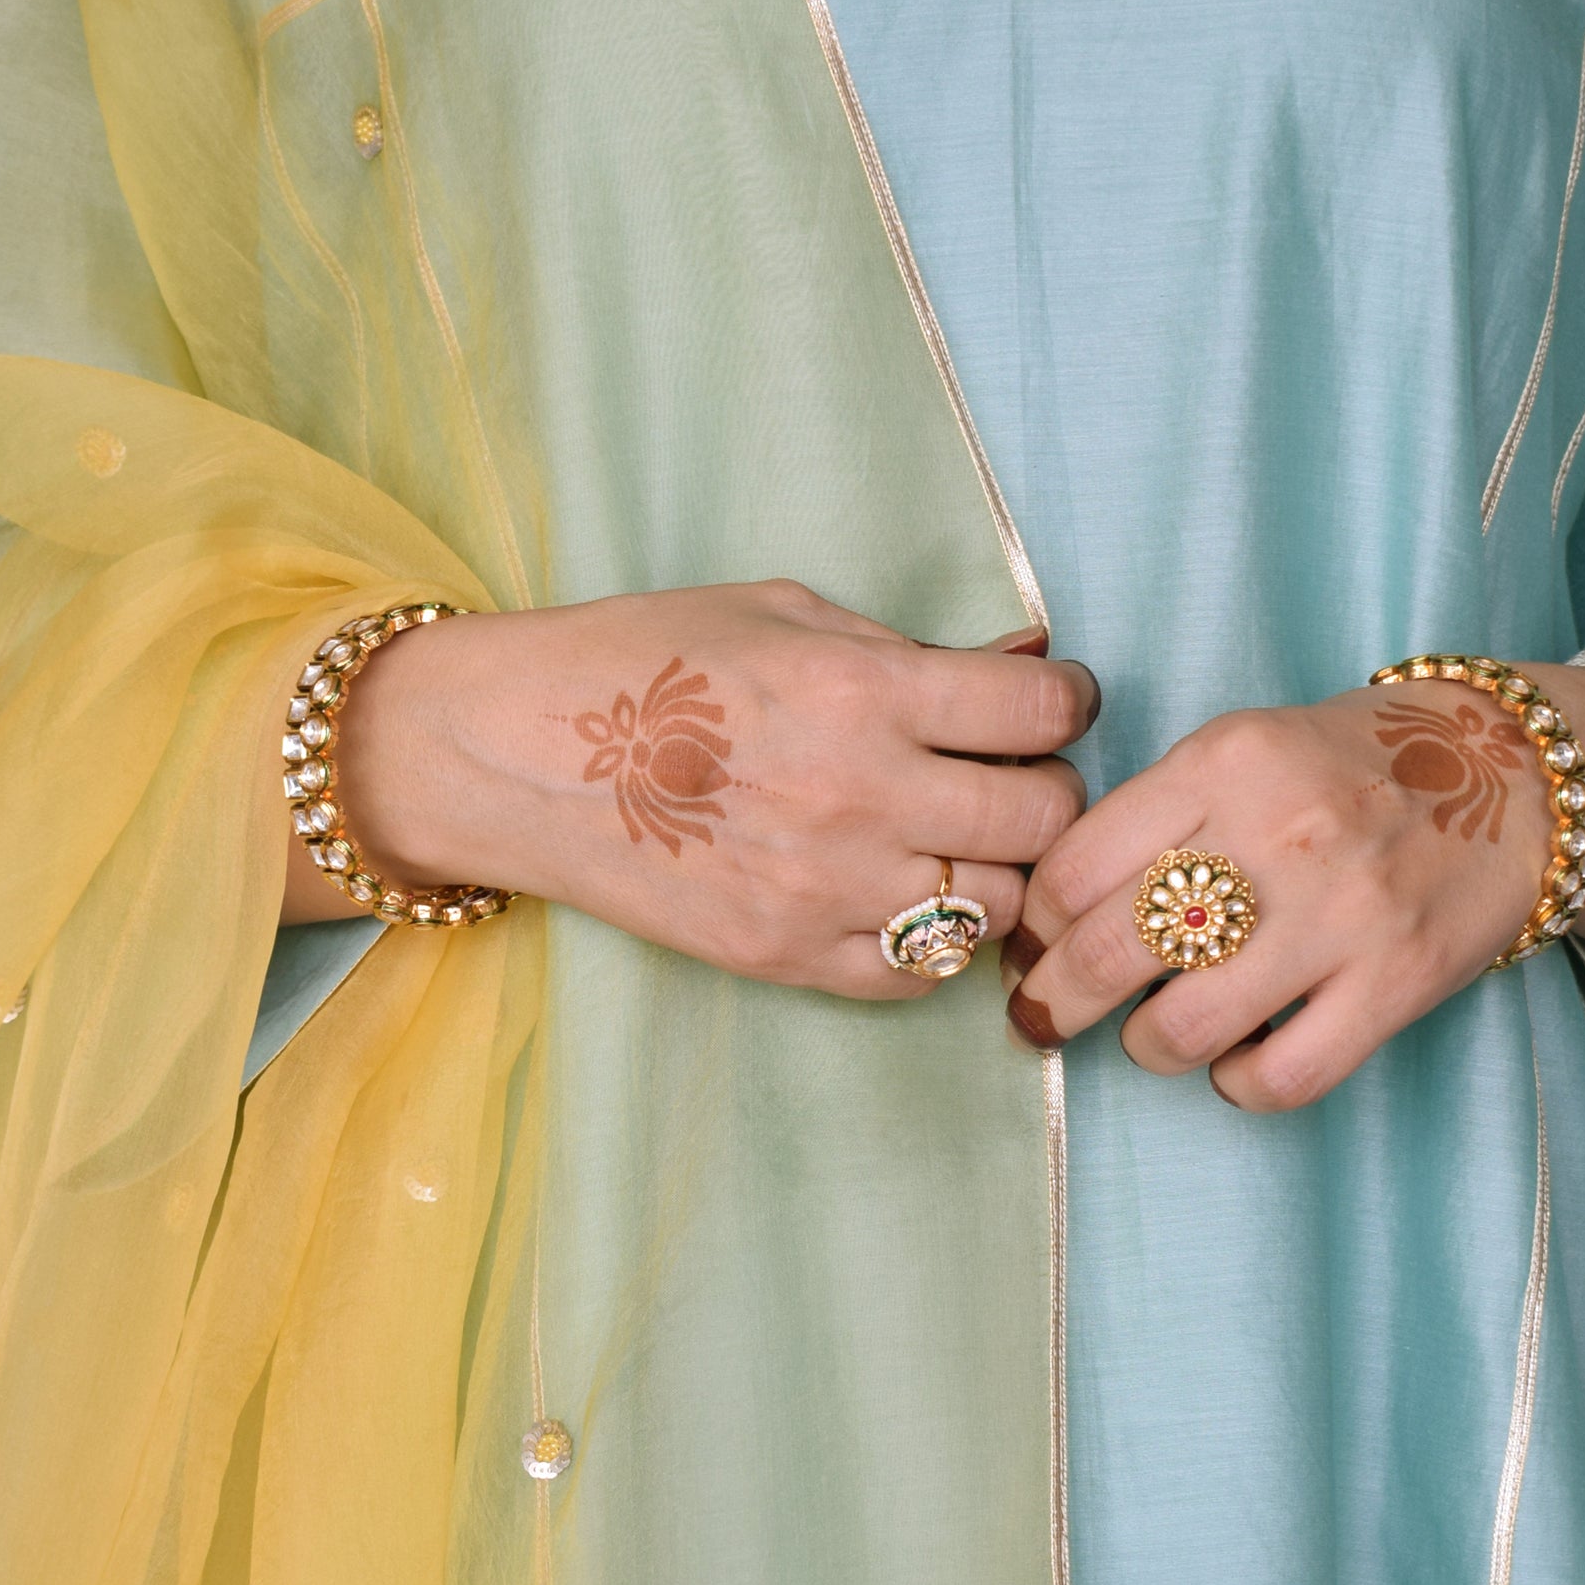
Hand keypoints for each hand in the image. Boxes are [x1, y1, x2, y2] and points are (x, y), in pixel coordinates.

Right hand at [282, 580, 1098, 998]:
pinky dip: (935, 941)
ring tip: (958, 841)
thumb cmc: (647, 661)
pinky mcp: (787, 956)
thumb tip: (1027, 662)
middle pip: (1040, 817)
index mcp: (862, 689)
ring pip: (996, 905)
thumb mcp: (783, 611)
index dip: (1066, 703)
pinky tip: (907, 898)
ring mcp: (825, 888)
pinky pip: (919, 973)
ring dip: (996, 871)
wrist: (519, 754)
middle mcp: (859, 793)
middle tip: (1016, 776)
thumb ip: (907, 646)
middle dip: (1047, 789)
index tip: (1053, 704)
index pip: (1040, 711)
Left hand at [1005, 662, 1584, 1109]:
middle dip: (1056, 1002)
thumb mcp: (1244, 748)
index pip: (1075, 868)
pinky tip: (1238, 1061)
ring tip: (1154, 1035)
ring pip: (1185, 1028)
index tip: (1033, 948)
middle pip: (1113, 952)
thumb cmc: (1348, 767)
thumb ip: (1153, 814)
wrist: (1511, 774)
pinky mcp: (1399, 982)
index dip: (1037, 926)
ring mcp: (1345, 913)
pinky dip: (1238, 1084)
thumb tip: (1046, 917)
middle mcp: (1282, 832)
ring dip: (1148, 1046)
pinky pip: (1280, 1076)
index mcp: (1227, 761)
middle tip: (1047, 1018)